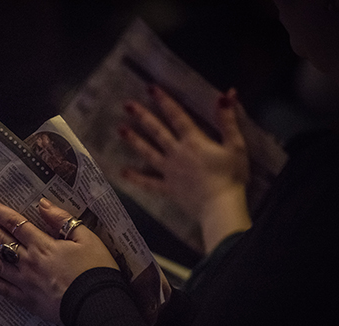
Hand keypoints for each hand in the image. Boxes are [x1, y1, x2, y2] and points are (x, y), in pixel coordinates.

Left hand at [0, 196, 118, 324]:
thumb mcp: (86, 238)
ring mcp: (25, 281)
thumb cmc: (95, 270)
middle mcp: (28, 260)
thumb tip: (42, 204)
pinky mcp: (26, 300)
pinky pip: (2, 289)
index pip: (13, 222)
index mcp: (43, 244)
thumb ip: (63, 220)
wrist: (97, 305)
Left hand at [120, 86, 251, 251]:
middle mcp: (176, 153)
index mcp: (193, 141)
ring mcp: (169, 171)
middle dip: (142, 116)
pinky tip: (123, 172)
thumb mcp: (236, 145)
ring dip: (134, 140)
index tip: (150, 88)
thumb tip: (225, 95)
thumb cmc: (231, 176)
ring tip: (120, 129)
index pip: (176, 116)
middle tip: (127, 105)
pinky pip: (149, 183)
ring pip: (148, 152)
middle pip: (157, 131)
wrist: (220, 206)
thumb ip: (228, 120)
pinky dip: (136, 178)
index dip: (164, 101)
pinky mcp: (167, 188)